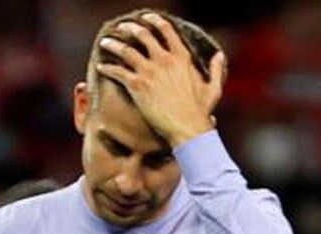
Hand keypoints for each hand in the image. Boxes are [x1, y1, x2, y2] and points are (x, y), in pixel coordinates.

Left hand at [94, 12, 224, 146]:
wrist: (187, 128)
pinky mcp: (137, 85)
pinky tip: (101, 67)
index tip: (146, 18)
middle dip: (130, 29)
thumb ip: (215, 70)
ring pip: (125, 50)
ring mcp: (149, 71)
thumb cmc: (200, 112)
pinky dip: (107, 67)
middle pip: (142, 35)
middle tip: (122, 28)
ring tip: (105, 42)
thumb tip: (219, 56)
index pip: (166, 30)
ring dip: (113, 44)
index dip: (154, 21)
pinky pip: (117, 71)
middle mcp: (164, 59)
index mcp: (182, 57)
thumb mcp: (213, 88)